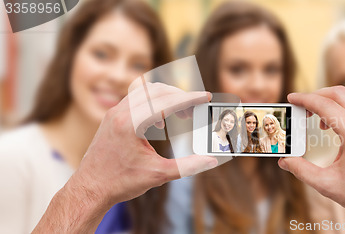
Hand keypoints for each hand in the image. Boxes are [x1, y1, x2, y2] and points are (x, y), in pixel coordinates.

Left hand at [33, 83, 217, 232]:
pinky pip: (136, 99)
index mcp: (131, 123)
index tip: (207, 97)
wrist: (89, 189)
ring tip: (182, 114)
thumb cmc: (120, 183)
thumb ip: (188, 166)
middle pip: (158, 91)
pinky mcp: (112, 117)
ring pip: (146, 91)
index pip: (167, 102)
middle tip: (197, 109)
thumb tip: (211, 161)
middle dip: (181, 96)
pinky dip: (153, 103)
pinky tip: (160, 124)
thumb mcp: (158, 175)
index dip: (190, 98)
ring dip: (167, 97)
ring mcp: (114, 112)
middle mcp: (120, 112)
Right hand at [279, 86, 344, 232]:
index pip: (325, 105)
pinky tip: (339, 127)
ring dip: (333, 101)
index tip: (291, 98)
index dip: (305, 99)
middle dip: (317, 95)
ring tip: (320, 120)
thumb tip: (284, 161)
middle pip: (339, 93)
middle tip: (302, 107)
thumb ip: (302, 170)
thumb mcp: (327, 184)